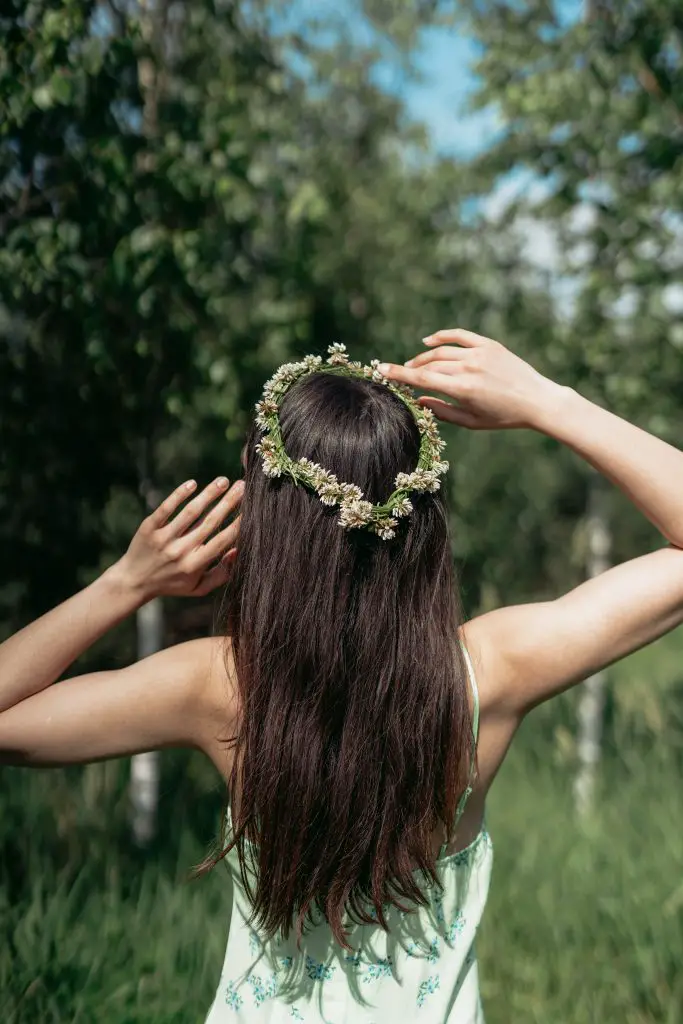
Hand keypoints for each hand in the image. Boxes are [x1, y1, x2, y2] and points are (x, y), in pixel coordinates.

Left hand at [113, 477, 242, 601]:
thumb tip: (239, 550)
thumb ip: (222, 574)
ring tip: (223, 480)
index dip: (238, 523)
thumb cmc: (171, 583)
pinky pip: (166, 508)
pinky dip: (180, 494)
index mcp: (195, 565)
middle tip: (243, 486)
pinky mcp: (149, 528)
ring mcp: (163, 538)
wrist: (133, 581)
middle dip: (229, 502)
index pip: (222, 540)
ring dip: (209, 494)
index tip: (251, 509)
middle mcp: (180, 551)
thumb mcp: (198, 588)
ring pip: (190, 512)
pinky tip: (193, 483)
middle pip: (210, 522)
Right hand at [379, 329, 560, 430]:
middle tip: (398, 374)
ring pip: (441, 351)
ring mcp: (479, 353)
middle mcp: (469, 367)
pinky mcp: (489, 345)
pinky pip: (459, 335)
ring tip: (414, 365)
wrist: (537, 400)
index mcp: (463, 388)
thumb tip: (418, 401)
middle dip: (409, 368)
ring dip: (423, 357)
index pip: (423, 378)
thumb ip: (442, 411)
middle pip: (429, 365)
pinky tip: (428, 341)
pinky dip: (441, 337)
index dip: (399, 374)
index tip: (381, 370)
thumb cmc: (503, 417)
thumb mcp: (471, 421)